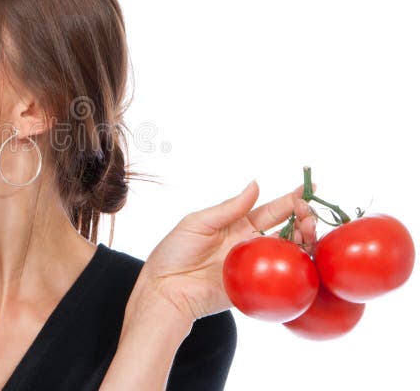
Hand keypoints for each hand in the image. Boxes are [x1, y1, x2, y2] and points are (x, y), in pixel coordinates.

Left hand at [135, 181, 317, 322]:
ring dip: (305, 240)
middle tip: (309, 212)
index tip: (308, 188)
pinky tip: (307, 259)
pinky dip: (298, 270)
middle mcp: (250, 244)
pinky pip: (281, 280)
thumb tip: (256, 184)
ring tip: (309, 230)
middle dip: (304, 218)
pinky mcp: (255, 288)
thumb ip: (229, 208)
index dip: (291, 199)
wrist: (164, 288)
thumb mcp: (199, 222)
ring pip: (290, 253)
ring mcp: (255, 267)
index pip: (271, 210)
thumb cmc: (175, 252)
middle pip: (287, 230)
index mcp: (237, 225)